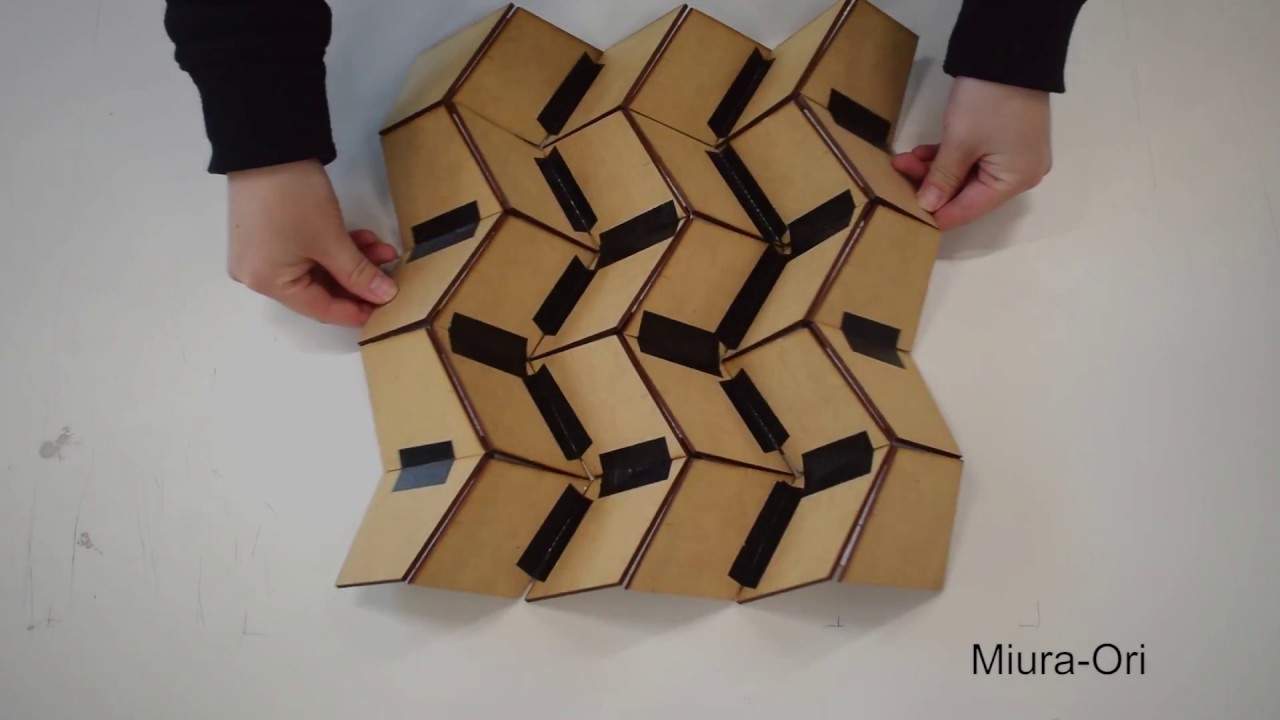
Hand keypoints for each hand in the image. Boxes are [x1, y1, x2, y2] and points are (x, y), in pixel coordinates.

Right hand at [227, 160, 399, 326]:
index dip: (357, 311)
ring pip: (317, 269)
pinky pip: (306, 251)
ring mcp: (261, 253)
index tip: (388, 311)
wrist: (266, 145)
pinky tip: (364, 239)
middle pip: (319, 289)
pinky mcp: (268, 233)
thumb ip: (359, 274)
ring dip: (352, 261)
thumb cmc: (296, 199)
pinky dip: (334, 247)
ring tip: (384, 251)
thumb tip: (385, 296)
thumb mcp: (332, 240)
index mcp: (268, 284)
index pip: (321, 309)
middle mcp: (259, 275)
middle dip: (359, 280)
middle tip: (391, 275)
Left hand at [892, 77, 1051, 230]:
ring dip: (934, 169)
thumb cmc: (986, 102)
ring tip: (903, 160)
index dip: (936, 214)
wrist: (1009, 52)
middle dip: (930, 185)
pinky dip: (947, 157)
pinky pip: (973, 158)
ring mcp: (1013, 155)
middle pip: (967, 193)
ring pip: (966, 174)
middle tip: (898, 173)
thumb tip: (928, 207)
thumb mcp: (960, 142)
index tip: (904, 214)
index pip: (969, 210)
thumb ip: (942, 178)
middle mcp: (1020, 174)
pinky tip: (921, 153)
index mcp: (1015, 181)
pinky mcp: (1004, 138)